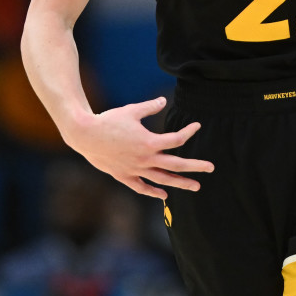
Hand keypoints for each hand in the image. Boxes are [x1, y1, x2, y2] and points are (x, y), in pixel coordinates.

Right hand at [64, 95, 213, 199]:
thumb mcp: (132, 110)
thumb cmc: (108, 120)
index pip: (177, 140)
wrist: (84, 134)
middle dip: (195, 167)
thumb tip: (164, 100)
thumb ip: (150, 107)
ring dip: (180, 183)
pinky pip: (141, 186)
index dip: (189, 132)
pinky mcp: (123, 175)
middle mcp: (144, 159)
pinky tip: (165, 195)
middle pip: (175, 165)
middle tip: (211, 168)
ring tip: (196, 186)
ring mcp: (134, 169)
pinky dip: (153, 191)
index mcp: (149, 142)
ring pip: (162, 179)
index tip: (197, 127)